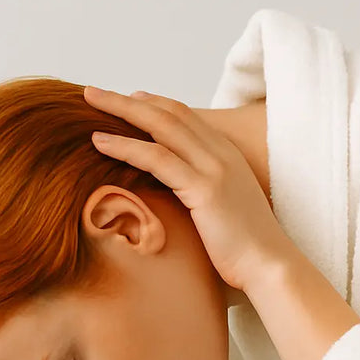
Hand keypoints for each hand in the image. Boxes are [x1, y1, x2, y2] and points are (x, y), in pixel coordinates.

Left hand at [83, 86, 292, 292]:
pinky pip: (156, 158)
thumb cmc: (244, 250)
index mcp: (227, 155)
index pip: (184, 117)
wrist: (271, 267)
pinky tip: (98, 141)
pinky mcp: (204, 188)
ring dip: (119, 110)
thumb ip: (201, 195)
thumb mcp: (221, 212)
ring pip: (159, 125)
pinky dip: (124, 145)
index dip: (152, 105)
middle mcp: (221, 153)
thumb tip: (176, 199)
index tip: (125, 101)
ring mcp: (214, 167)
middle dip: (128, 99)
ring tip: (89, 102)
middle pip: (168, 112)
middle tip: (94, 92)